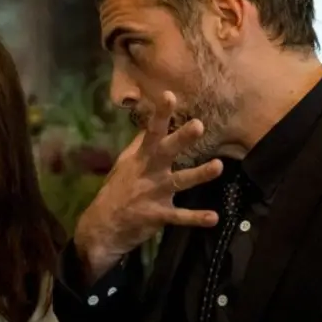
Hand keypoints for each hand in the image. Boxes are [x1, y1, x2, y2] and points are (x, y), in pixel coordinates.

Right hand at [74, 90, 223, 280]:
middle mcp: (149, 172)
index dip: (161, 114)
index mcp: (141, 158)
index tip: (169, 95)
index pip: (152, 132)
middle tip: (199, 125)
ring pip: (180, 182)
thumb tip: (150, 124)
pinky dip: (196, 218)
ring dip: (199, 175)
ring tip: (219, 166)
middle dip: (182, 138)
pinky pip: (180, 217)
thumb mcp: (125, 165)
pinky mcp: (158, 215)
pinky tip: (214, 218)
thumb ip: (140, 145)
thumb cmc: (117, 190)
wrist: (102, 226)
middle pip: (167, 151)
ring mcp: (154, 194)